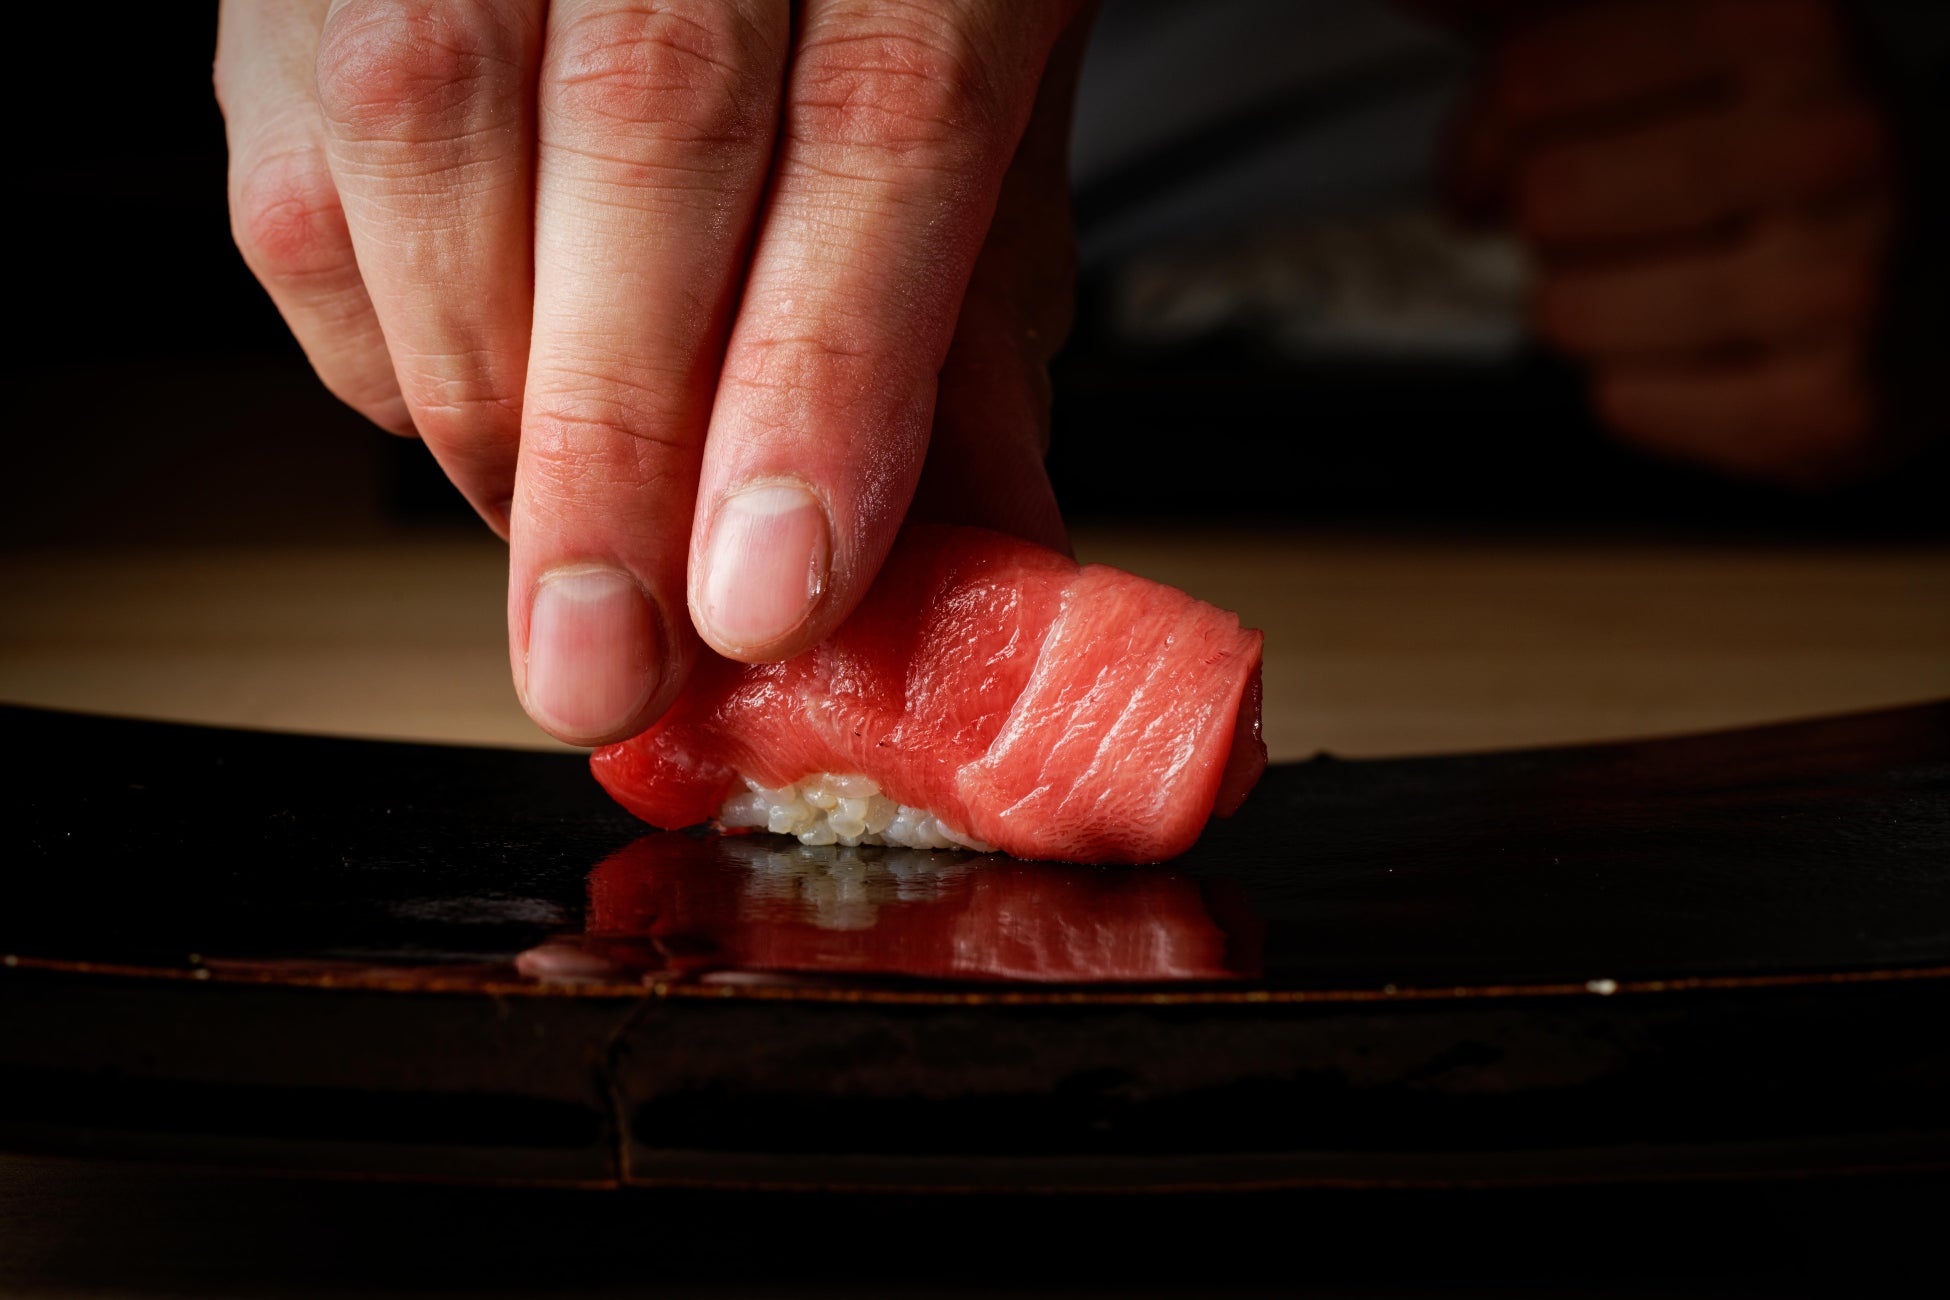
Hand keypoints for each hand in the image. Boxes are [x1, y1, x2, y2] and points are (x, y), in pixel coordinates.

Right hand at [214, 0, 1083, 743]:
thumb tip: (975, 566)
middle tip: (609, 660)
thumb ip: (970, 319)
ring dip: (491, 417)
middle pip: (644, 136)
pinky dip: (379, 346)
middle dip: (616, 449)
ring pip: (429, 135)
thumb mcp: (984, 111)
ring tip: (564, 573)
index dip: (815, 384)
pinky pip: (306, 167)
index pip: (878, 130)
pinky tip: (473, 420)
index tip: (768, 596)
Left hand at [1449, 0, 1899, 483]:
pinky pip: (1623, 404)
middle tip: (1621, 220)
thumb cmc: (1779, 145)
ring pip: (1568, 313)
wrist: (1941, 276)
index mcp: (1787, 20)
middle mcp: (1836, 141)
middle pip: (1545, 202)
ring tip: (1679, 278)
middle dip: (1550, 223)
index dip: (1491, 133)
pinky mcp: (1829, 405)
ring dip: (1589, 307)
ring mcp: (1846, 280)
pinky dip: (1643, 386)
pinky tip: (1717, 346)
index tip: (1518, 149)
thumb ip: (1537, 10)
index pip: (1527, 84)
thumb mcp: (1663, 35)